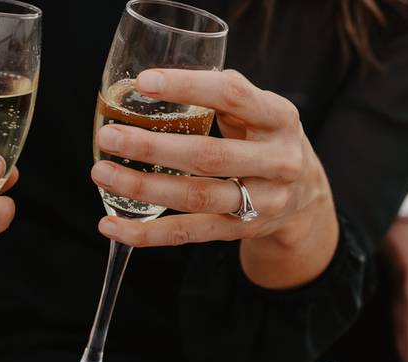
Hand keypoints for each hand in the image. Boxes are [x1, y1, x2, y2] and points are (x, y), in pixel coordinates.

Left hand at [91, 69, 337, 288]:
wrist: (306, 199)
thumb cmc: (267, 141)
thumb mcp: (261, 112)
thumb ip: (222, 97)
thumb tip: (153, 84)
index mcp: (279, 118)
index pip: (232, 96)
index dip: (187, 87)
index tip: (144, 82)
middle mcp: (276, 162)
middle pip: (208, 156)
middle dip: (152, 147)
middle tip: (109, 137)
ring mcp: (261, 202)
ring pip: (195, 197)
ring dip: (142, 188)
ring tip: (102, 174)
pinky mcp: (240, 231)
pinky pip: (187, 233)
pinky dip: (146, 233)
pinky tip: (112, 226)